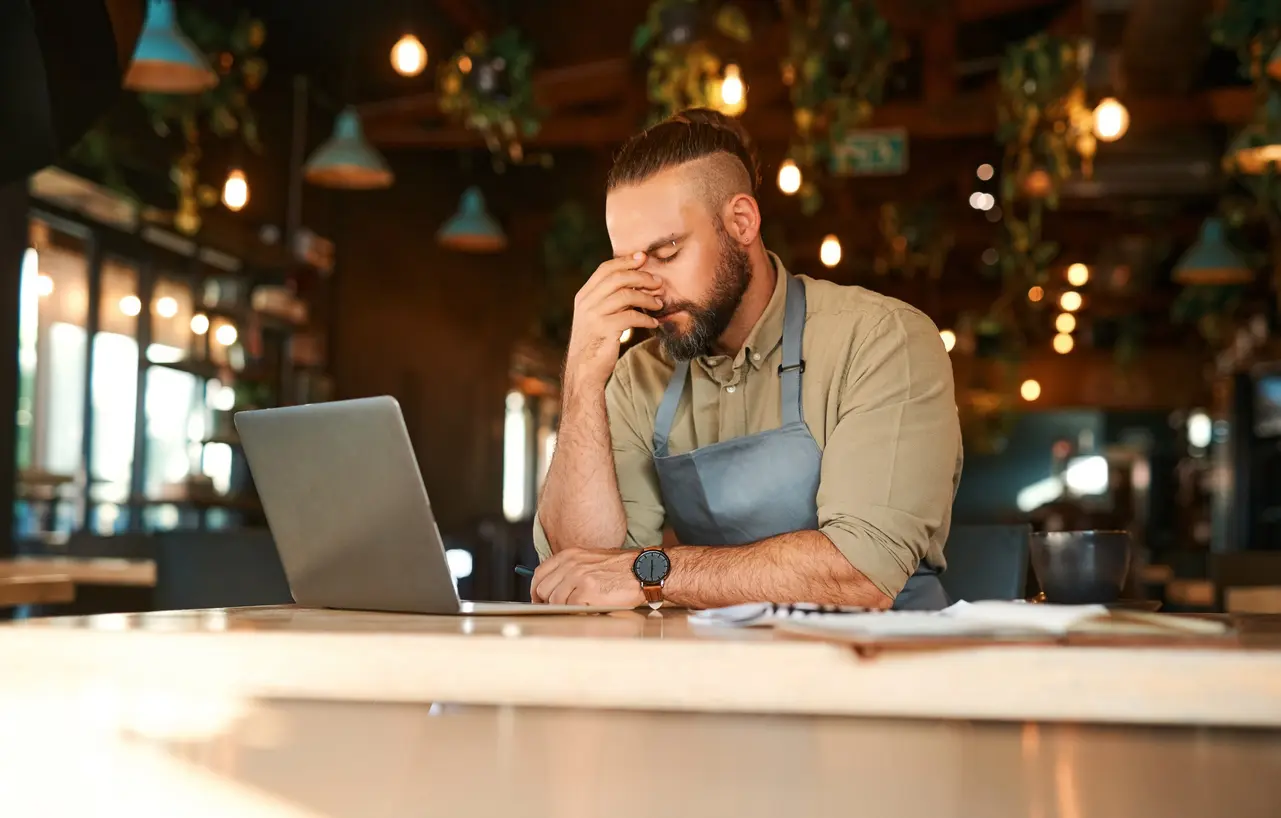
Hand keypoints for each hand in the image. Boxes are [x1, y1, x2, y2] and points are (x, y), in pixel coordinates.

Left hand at [530, 548, 644, 606]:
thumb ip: (571, 570)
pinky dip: (577, 612)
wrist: (644, 571)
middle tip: (560, 608)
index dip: (537, 589)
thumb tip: (553, 587)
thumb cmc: (622, 568)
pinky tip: (589, 608)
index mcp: (570, 555)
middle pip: (544, 589)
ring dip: (565, 608)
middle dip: (548, 602)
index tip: (540, 599)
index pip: (540, 573)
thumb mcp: (591, 560)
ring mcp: (578, 577)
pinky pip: (570, 608)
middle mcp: (571, 564)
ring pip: (555, 601)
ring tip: (581, 606)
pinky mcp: (587, 591)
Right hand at [564, 253, 662, 393]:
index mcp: (583, 295)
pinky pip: (631, 316)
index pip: (605, 269)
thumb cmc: (595, 343)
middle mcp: (586, 302)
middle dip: (642, 277)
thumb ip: (607, 299)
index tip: (643, 257)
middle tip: (658, 282)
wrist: (583, 371)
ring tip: (659, 303)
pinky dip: (646, 318)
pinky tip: (653, 322)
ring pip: (626, 295)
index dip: (626, 261)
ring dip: (647, 297)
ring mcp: (594, 315)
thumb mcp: (595, 316)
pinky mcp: (605, 330)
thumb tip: (633, 282)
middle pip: (618, 278)